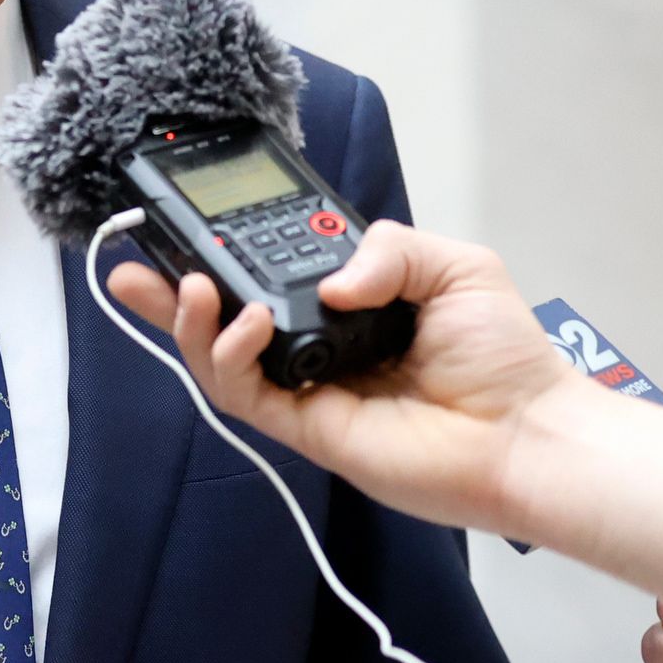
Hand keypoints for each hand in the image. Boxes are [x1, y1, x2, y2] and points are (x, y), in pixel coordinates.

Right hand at [105, 221, 578, 537]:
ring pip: (220, 359)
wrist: (526, 435)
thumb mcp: (456, 267)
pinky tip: (248, 322)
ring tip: (190, 288)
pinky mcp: (306, 430)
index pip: (270, 277)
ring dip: (191, 323)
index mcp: (348, 307)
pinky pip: (246, 394)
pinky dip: (232, 356)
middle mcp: (317, 348)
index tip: (192, 227)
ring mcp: (307, 392)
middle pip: (225, 320)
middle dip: (171, 294)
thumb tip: (329, 281)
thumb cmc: (505, 359)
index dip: (227, 256)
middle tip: (136, 265)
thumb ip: (389, 249)